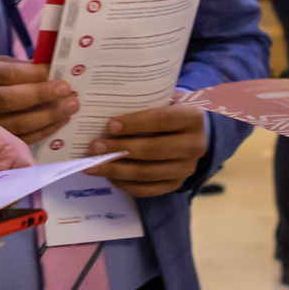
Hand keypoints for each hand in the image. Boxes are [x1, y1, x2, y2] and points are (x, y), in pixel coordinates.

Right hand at [0, 55, 77, 145]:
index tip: (56, 72)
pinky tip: (58, 122)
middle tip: (68, 91)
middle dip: (42, 95)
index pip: (5, 75)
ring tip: (69, 107)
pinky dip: (41, 131)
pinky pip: (17, 138)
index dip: (33, 75)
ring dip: (47, 117)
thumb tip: (51, 70)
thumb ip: (15, 66)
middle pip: (9, 100)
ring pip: (14, 123)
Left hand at [88, 104, 210, 197]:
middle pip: (153, 150)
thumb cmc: (170, 110)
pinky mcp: (175, 184)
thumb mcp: (164, 100)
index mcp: (193, 118)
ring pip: (147, 173)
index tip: (110, 125)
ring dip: (116, 170)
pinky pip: (146, 189)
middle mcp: (194, 145)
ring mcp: (186, 169)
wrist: (192, 132)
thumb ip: (143, 105)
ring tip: (93, 165)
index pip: (163, 120)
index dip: (135, 123)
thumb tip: (105, 117)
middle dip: (120, 149)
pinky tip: (108, 175)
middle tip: (95, 147)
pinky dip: (124, 184)